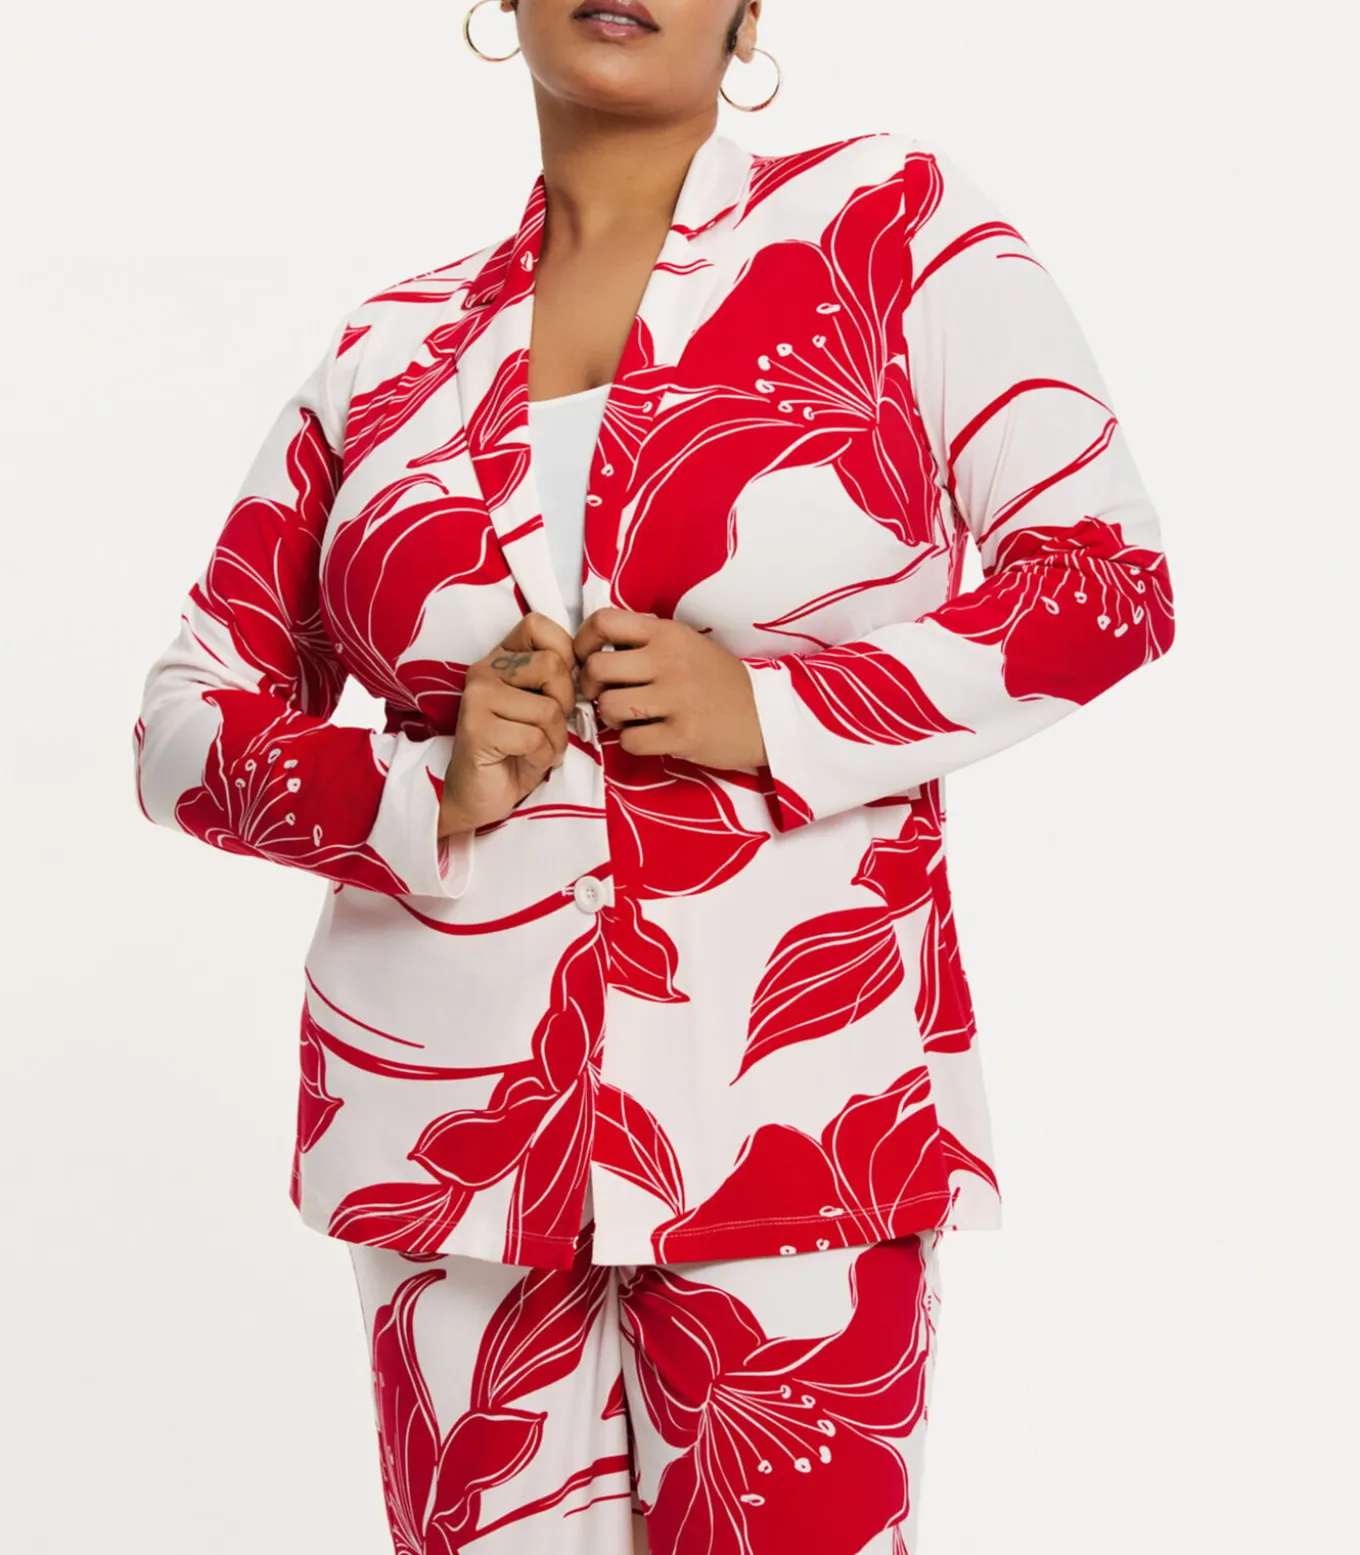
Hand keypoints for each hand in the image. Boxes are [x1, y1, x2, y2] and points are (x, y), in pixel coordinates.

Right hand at [439, 612, 577, 835]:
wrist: (480, 797)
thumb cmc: (517, 751)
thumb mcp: (543, 707)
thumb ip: (557, 680)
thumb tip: (587, 669)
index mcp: (501, 657)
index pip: (539, 626)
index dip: (564, 655)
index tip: (559, 689)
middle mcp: (484, 671)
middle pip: (553, 666)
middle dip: (565, 703)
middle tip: (550, 727)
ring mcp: (476, 699)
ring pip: (548, 708)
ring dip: (555, 738)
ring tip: (538, 749)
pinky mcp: (476, 730)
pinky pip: (534, 737)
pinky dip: (542, 756)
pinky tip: (527, 761)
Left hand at [573, 607, 767, 769]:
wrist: (765, 715)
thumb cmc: (719, 680)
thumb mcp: (687, 644)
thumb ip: (646, 642)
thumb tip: (595, 651)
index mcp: (667, 633)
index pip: (605, 621)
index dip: (582, 640)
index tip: (586, 657)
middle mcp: (669, 661)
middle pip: (597, 668)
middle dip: (592, 686)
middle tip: (604, 694)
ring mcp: (676, 699)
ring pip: (609, 707)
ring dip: (611, 717)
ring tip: (630, 717)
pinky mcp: (681, 735)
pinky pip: (629, 741)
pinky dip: (631, 742)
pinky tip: (648, 736)